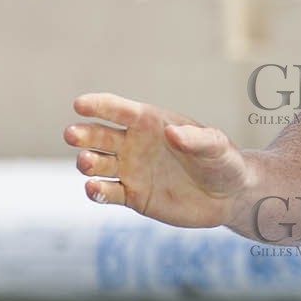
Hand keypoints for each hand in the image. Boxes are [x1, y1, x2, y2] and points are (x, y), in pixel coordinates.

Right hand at [64, 92, 250, 227]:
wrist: (228, 196)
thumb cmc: (223, 161)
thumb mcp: (217, 147)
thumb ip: (196, 139)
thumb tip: (171, 132)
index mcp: (152, 123)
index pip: (120, 110)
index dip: (100, 105)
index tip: (80, 104)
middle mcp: (135, 144)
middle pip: (100, 136)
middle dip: (84, 134)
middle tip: (72, 134)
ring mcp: (131, 170)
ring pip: (98, 164)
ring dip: (88, 163)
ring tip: (87, 163)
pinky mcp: (133, 196)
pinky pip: (108, 193)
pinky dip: (97, 192)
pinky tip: (93, 189)